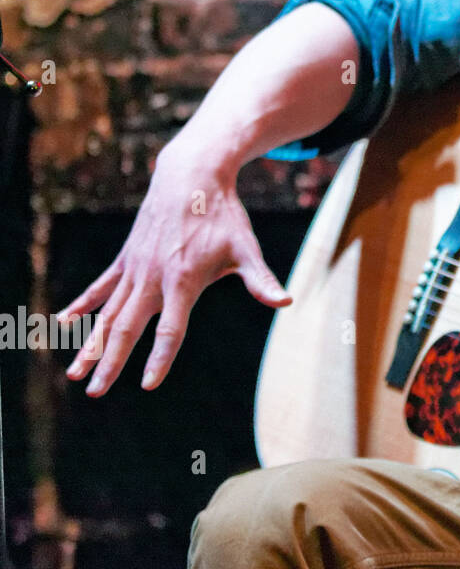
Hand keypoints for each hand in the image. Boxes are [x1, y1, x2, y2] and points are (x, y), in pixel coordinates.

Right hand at [57, 144, 291, 395]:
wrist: (191, 176)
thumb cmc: (223, 216)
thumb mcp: (246, 247)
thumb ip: (261, 279)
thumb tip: (286, 301)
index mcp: (183, 279)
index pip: (171, 327)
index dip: (161, 357)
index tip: (148, 384)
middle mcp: (153, 276)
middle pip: (128, 326)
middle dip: (111, 361)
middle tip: (96, 392)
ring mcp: (135, 267)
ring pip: (108, 312)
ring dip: (91, 343)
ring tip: (75, 373)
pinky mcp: (126, 258)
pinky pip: (101, 286)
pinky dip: (83, 305)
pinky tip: (65, 323)